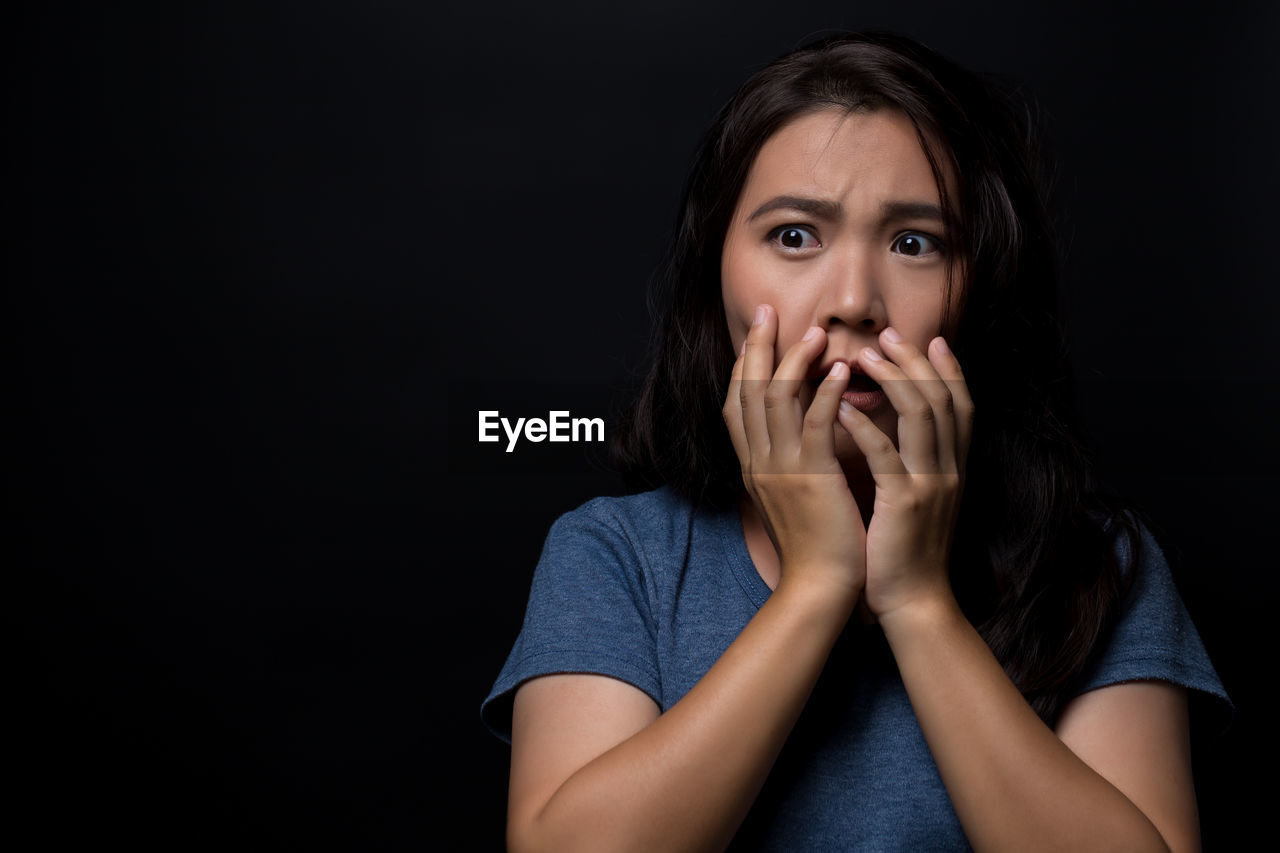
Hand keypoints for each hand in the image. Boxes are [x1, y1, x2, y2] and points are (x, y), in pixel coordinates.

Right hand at [722, 304, 865, 602]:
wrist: (820, 588)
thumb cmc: (815, 545)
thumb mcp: (792, 496)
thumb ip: (791, 460)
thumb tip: (801, 430)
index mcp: (754, 466)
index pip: (737, 405)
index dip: (742, 366)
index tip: (754, 334)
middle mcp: (760, 463)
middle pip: (746, 392)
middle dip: (755, 348)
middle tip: (766, 311)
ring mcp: (781, 470)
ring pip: (775, 401)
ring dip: (793, 362)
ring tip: (814, 332)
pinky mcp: (811, 480)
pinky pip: (812, 427)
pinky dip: (824, 395)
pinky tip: (839, 371)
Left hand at [836, 329, 973, 618]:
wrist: (912, 602)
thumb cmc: (903, 550)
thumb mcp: (917, 499)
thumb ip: (914, 464)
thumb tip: (897, 430)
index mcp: (951, 468)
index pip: (960, 405)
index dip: (949, 369)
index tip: (931, 337)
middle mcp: (947, 470)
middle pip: (942, 398)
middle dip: (917, 361)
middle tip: (889, 334)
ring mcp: (929, 486)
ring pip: (922, 416)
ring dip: (893, 379)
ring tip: (864, 356)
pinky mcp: (904, 504)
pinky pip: (887, 456)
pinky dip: (866, 428)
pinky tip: (842, 409)